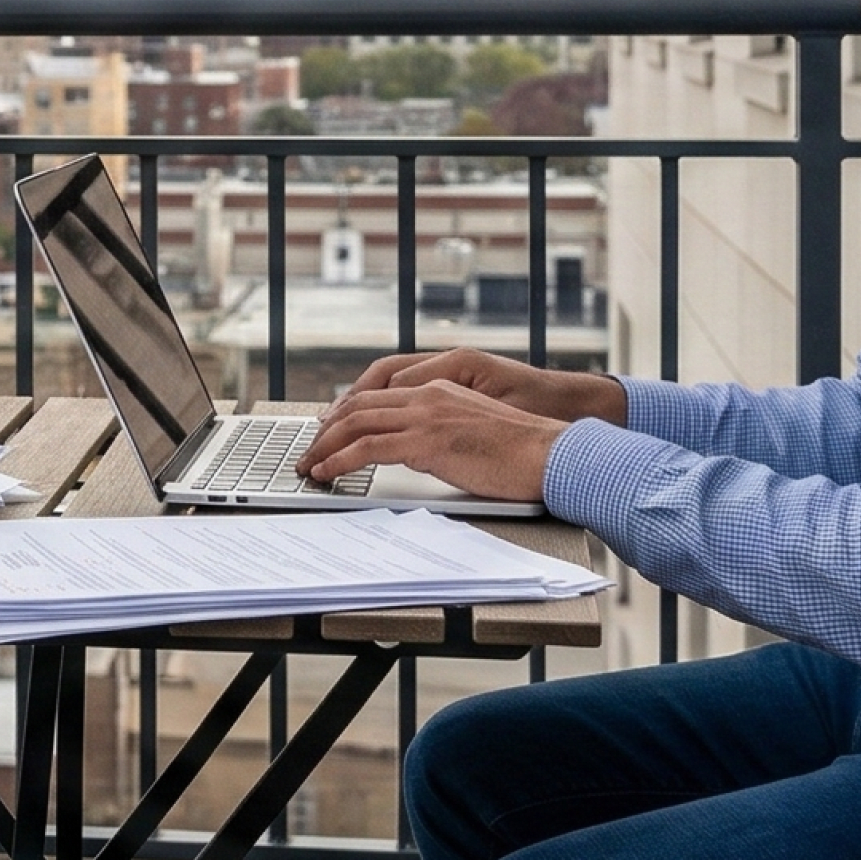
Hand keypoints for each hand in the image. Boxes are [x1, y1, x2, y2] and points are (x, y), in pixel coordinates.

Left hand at [299, 353, 616, 503]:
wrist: (553, 454)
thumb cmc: (524, 453)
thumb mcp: (475, 432)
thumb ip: (443, 434)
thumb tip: (422, 454)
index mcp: (441, 388)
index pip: (378, 393)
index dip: (345, 412)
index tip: (327, 430)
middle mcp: (429, 394)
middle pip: (359, 405)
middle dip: (325, 429)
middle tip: (307, 450)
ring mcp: (427, 415)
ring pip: (356, 423)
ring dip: (324, 445)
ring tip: (308, 465)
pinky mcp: (428, 441)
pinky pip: (369, 447)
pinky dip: (340, 459)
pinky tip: (327, 472)